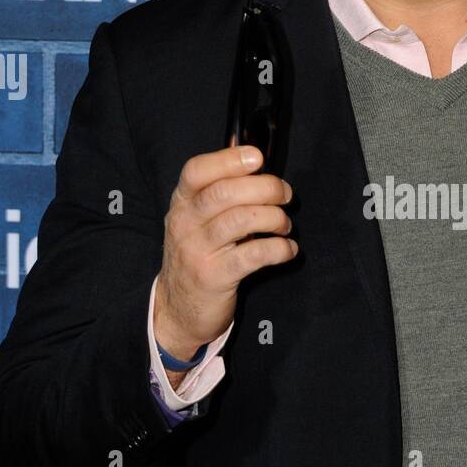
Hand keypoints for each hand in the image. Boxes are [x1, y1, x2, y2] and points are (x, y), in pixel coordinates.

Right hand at [154, 142, 297, 364]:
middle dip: (264, 188)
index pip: (197, 171)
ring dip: (274, 218)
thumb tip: (262, 172)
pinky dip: (279, 249)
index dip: (229, 159)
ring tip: (285, 225)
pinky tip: (288, 249)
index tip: (258, 157)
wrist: (178, 309)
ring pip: (241, 220)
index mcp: (181, 203)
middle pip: (224, 193)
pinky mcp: (214, 277)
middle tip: (285, 194)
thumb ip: (220, 197)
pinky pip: (253, 255)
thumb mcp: (198, 222)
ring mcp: (197, 251)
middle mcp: (184, 223)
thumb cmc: (199, 256)